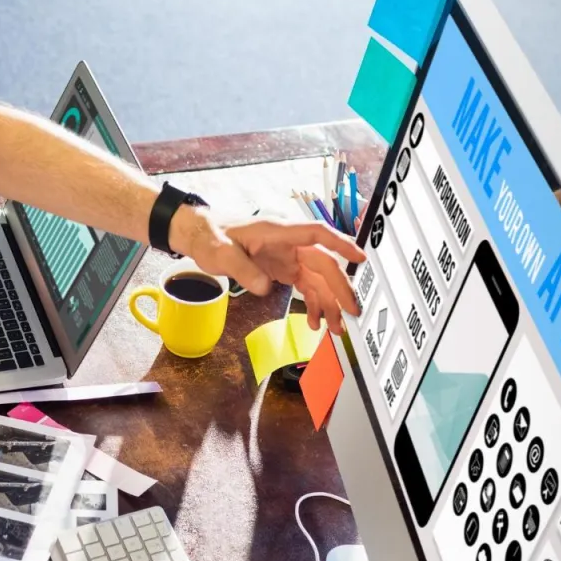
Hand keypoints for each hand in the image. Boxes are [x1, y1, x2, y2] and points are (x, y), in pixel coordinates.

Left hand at [172, 208, 365, 333]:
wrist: (201, 235)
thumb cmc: (211, 235)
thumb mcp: (221, 252)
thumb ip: (243, 270)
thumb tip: (264, 288)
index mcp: (278, 232)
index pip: (316, 234)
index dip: (340, 244)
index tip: (359, 258)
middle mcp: (289, 244)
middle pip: (324, 264)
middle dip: (340, 288)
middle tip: (352, 312)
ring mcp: (288, 257)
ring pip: (317, 280)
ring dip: (329, 303)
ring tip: (336, 328)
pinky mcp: (283, 269)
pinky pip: (305, 287)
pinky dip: (312, 303)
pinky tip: (315, 321)